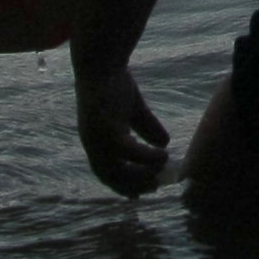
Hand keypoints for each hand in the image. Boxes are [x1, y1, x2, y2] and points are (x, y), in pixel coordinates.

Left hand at [76, 60, 169, 194]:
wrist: (101, 62)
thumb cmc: (113, 83)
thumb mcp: (132, 109)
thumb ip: (146, 126)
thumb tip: (165, 142)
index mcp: (95, 142)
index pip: (106, 172)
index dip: (121, 186)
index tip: (138, 196)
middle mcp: (93, 144)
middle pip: (111, 177)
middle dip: (133, 186)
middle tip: (156, 187)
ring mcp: (98, 139)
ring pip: (120, 169)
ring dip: (141, 176)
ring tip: (162, 173)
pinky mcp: (108, 129)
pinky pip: (129, 152)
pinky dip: (146, 158)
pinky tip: (164, 156)